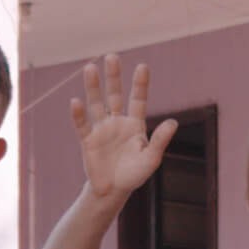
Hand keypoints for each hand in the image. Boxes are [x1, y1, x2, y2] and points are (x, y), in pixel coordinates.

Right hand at [68, 54, 177, 200]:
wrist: (113, 191)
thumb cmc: (135, 174)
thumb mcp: (151, 159)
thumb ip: (160, 141)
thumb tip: (173, 122)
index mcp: (135, 124)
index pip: (138, 99)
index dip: (140, 84)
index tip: (142, 66)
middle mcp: (117, 122)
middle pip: (115, 95)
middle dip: (113, 77)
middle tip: (112, 56)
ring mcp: (101, 130)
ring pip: (96, 104)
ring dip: (93, 87)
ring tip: (90, 67)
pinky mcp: (88, 140)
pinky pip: (82, 125)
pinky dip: (78, 114)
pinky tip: (76, 101)